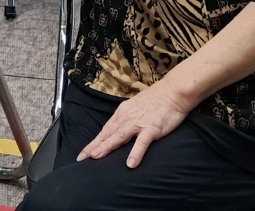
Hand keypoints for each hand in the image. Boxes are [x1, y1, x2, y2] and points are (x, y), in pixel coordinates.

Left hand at [78, 81, 192, 167]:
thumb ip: (126, 120)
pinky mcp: (152, 128)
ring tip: (96, 157)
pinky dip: (136, 153)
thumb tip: (117, 132)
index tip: (83, 154)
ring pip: (119, 137)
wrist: (172, 91)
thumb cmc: (155, 101)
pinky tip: (130, 164)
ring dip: (107, 147)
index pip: (105, 130)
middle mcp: (127, 118)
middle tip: (82, 158)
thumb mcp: (135, 108)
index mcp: (122, 114)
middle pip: (108, 134)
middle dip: (94, 147)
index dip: (94, 143)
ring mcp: (139, 123)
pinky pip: (142, 142)